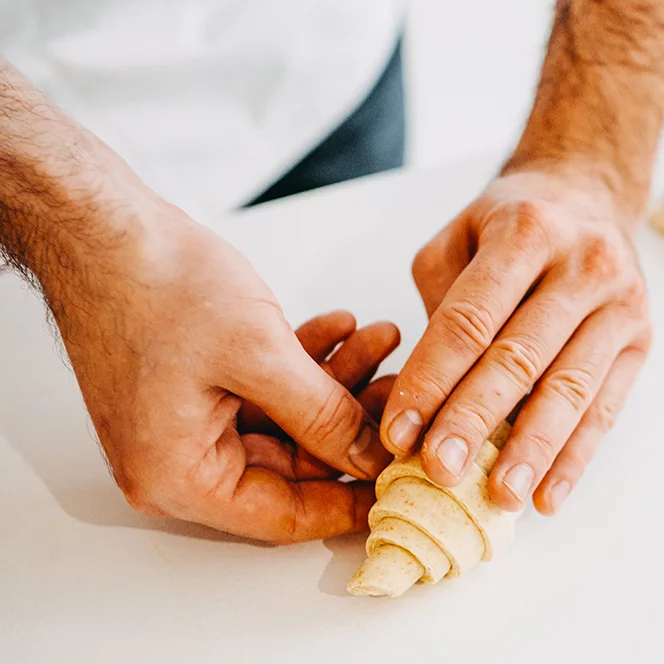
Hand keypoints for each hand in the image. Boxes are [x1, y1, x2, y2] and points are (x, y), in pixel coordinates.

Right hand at [54, 205, 398, 542]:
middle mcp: (178, 460)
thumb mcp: (259, 356)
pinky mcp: (194, 386)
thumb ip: (323, 416)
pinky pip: (263, 390)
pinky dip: (304, 361)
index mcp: (179, 476)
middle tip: (400, 391)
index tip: (398, 481)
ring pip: (285, 420)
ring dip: (335, 381)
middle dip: (350, 422)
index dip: (347, 500)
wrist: (101, 225)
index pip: (282, 516)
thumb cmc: (155, 286)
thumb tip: (371, 457)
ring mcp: (184, 421)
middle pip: (289, 464)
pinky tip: (342, 327)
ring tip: (381, 340)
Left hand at [381, 170, 650, 514]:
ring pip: (570, 390)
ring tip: (499, 498)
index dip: (431, 380)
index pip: (470, 320)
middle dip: (475, 420)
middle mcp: (583, 265)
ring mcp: (621, 305)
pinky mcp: (641, 341)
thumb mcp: (459, 237)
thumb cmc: (512, 223)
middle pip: (520, 357)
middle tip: (440, 472)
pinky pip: (606, 409)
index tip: (398, 434)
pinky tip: (547, 497)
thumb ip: (441, 306)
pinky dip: (576, 458)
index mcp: (527, 231)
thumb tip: (429, 396)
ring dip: (531, 451)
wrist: (590, 195)